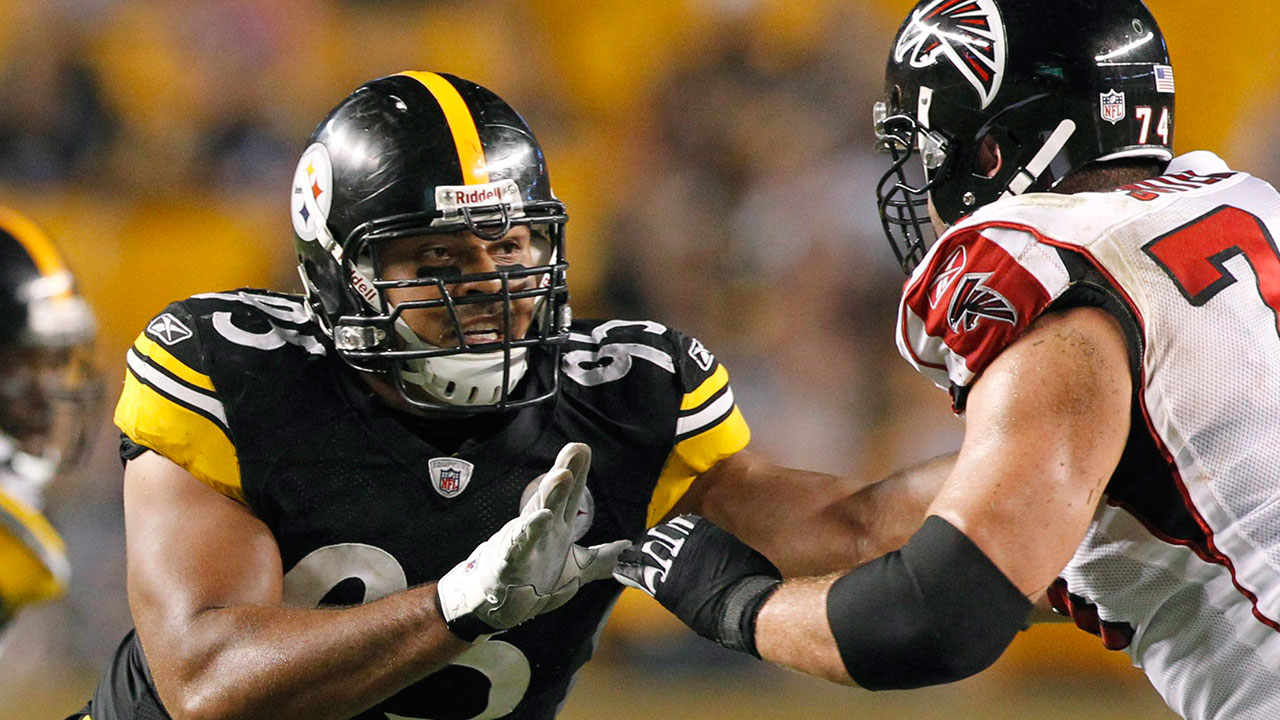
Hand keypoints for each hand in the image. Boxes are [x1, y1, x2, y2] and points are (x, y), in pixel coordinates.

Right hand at [436, 442, 625, 639]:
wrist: (497, 603)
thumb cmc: (532, 580)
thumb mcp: (575, 570)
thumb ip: (602, 558)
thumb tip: (629, 549)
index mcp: (557, 527)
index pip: (570, 495)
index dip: (578, 472)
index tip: (584, 448)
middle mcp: (542, 528)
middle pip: (555, 495)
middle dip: (565, 469)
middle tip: (576, 448)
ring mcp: (526, 542)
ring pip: (538, 512)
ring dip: (550, 493)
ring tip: (563, 474)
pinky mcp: (512, 561)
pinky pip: (521, 544)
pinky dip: (531, 530)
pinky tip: (542, 517)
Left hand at [614, 515, 781, 656]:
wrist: (743, 602)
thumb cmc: (749, 578)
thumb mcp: (736, 550)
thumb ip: (720, 546)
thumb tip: (721, 550)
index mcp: (700, 528)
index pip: (673, 526)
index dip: (663, 534)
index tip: (657, 537)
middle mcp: (681, 540)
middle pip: (654, 538)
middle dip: (643, 544)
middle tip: (634, 548)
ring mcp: (669, 560)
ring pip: (643, 554)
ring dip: (631, 557)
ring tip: (623, 559)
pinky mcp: (662, 583)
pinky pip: (638, 575)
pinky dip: (627, 573)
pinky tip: (620, 573)